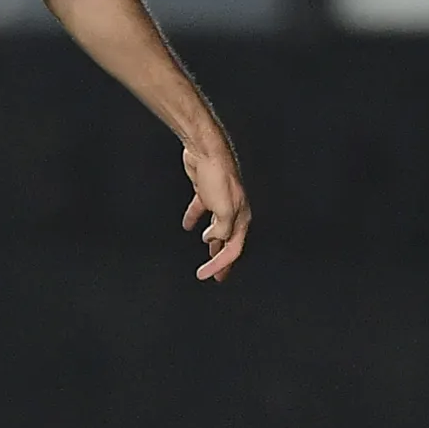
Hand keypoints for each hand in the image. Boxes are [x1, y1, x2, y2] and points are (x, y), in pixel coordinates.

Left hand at [180, 137, 249, 281]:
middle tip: (216, 275)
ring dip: (212, 243)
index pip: (232, 249)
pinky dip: (195, 220)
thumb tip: (213, 240)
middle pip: (228, 242)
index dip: (219, 265)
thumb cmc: (218, 176)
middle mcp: (233, 211)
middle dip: (221, 260)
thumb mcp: (223, 209)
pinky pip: (202, 211)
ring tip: (207, 255)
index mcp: (241, 217)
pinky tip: (188, 226)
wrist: (206, 151)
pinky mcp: (207, 193)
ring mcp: (220, 201)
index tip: (205, 276)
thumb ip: (221, 229)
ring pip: (217, 229)